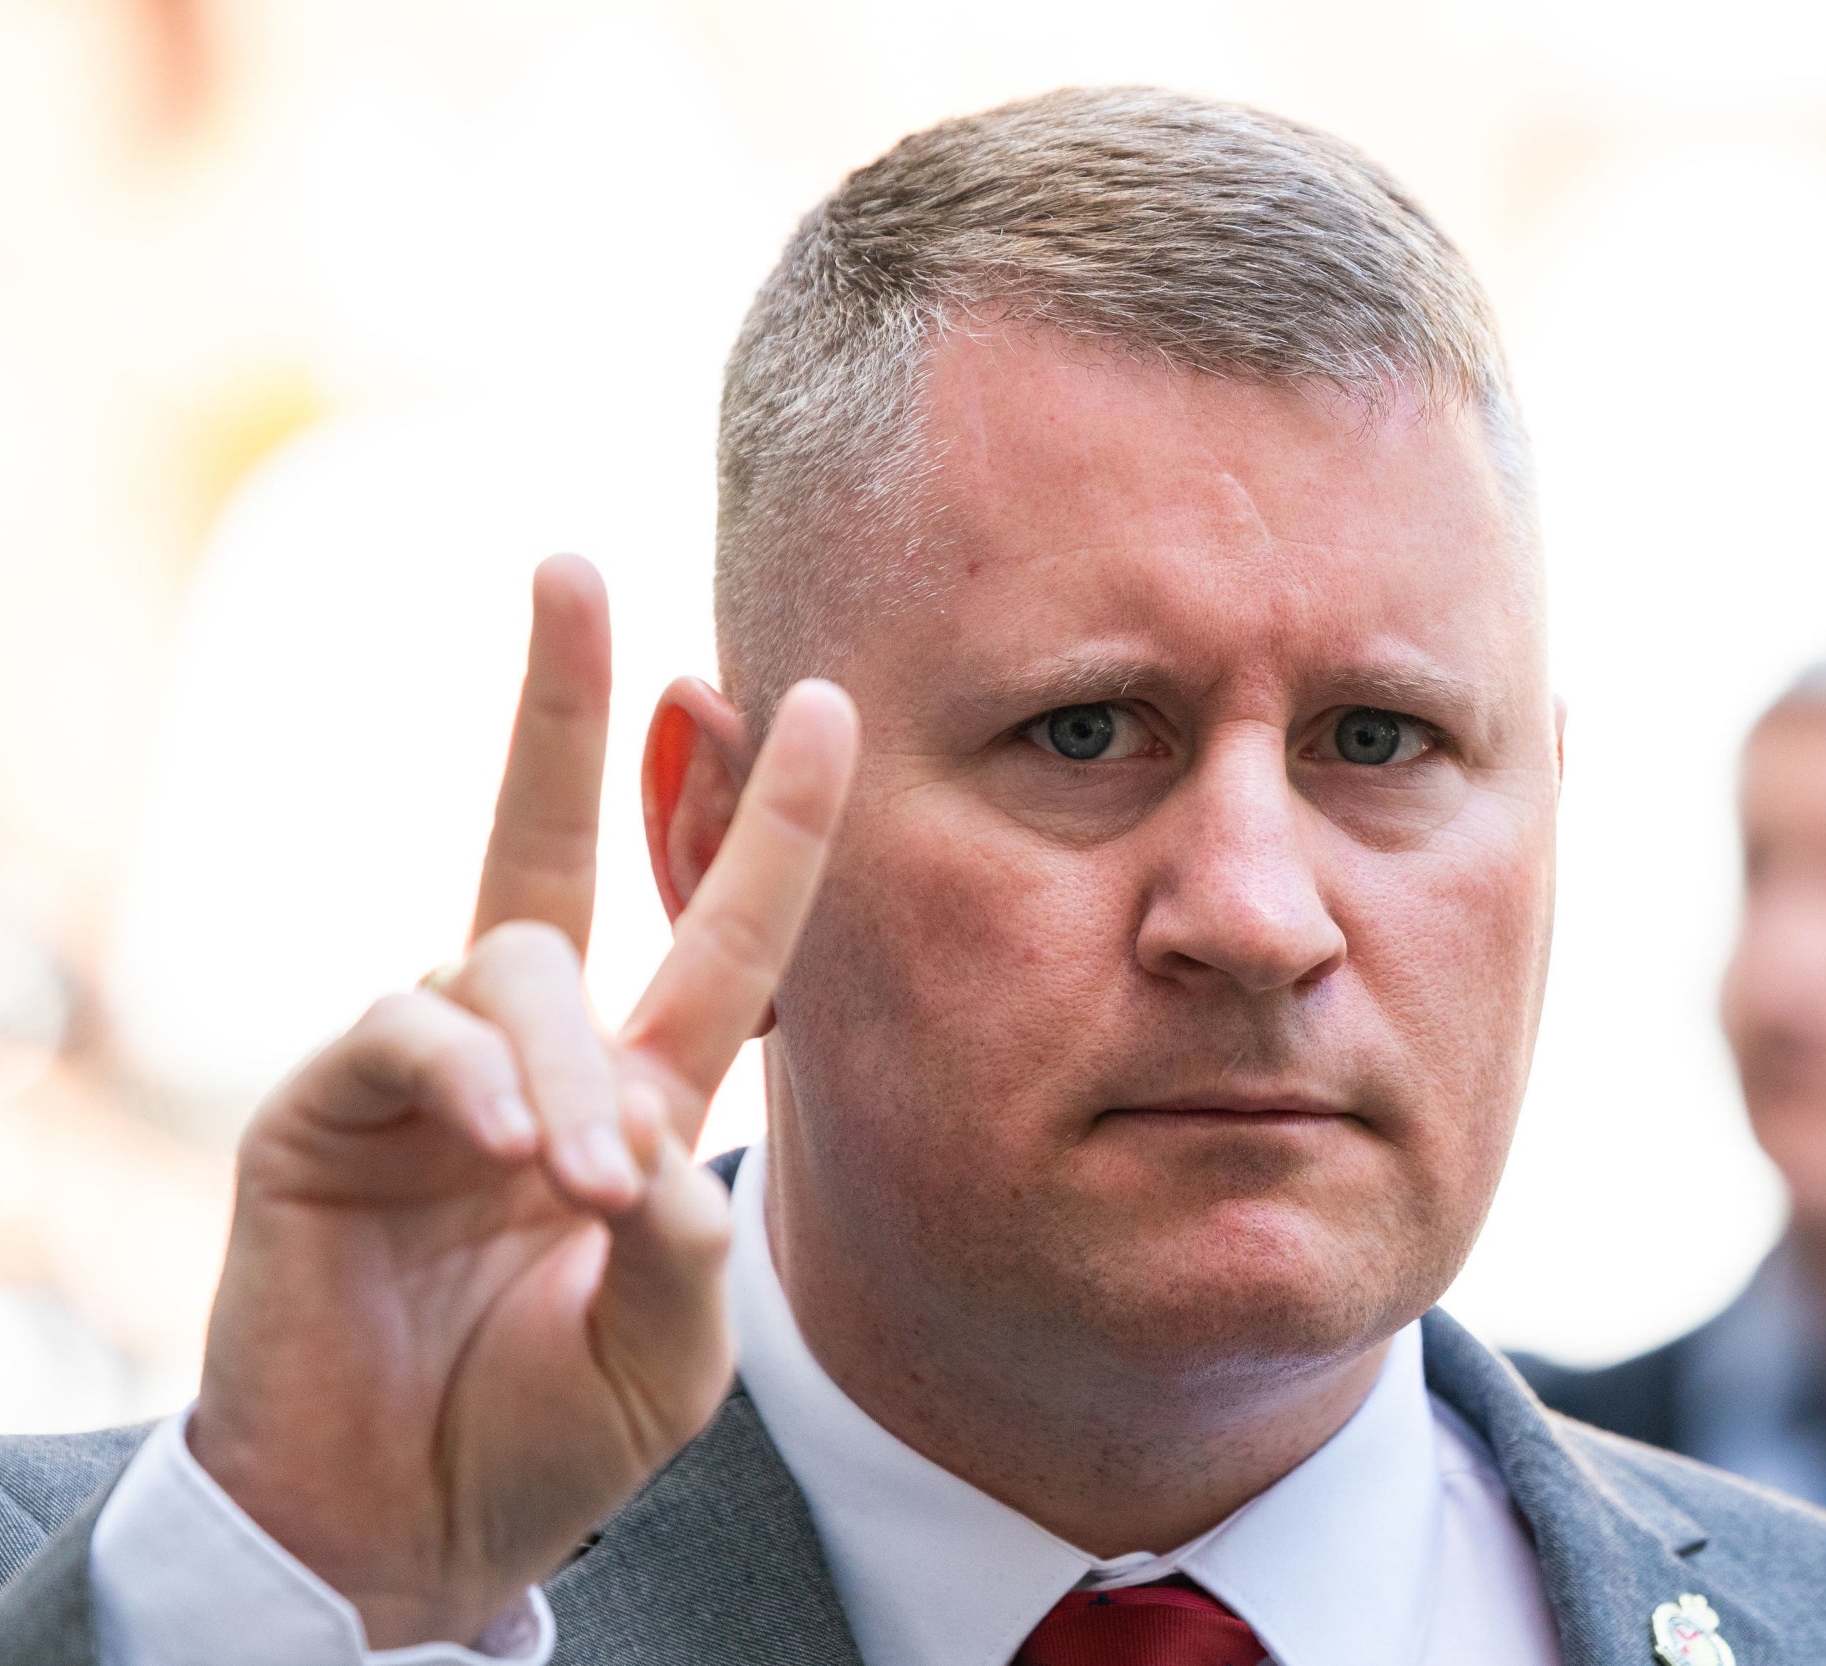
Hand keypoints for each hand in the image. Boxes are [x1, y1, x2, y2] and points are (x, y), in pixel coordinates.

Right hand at [185, 555, 857, 1647]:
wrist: (403, 1533)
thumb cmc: (545, 1434)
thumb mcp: (668, 1353)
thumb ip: (686, 1251)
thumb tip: (661, 1153)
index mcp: (637, 1088)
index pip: (717, 930)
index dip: (767, 821)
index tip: (819, 696)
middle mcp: (533, 1048)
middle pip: (548, 839)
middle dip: (563, 703)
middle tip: (572, 565)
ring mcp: (422, 1067)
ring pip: (508, 961)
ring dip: (562, 1059)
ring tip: (582, 1174)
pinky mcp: (324, 1106)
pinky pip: (401, 1031)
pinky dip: (469, 1077)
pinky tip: (508, 1143)